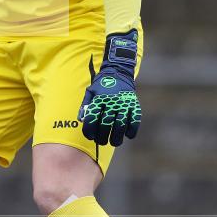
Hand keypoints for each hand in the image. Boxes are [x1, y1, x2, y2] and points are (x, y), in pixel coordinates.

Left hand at [78, 30, 140, 146]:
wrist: (118, 73)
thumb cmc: (101, 86)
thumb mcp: (90, 92)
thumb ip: (85, 106)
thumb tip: (82, 120)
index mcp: (98, 99)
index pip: (92, 118)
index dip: (89, 130)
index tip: (89, 136)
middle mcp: (111, 101)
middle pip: (106, 124)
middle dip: (102, 137)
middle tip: (101, 142)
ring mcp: (124, 103)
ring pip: (120, 125)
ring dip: (117, 137)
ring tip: (114, 142)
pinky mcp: (134, 105)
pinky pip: (134, 121)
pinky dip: (131, 130)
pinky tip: (127, 135)